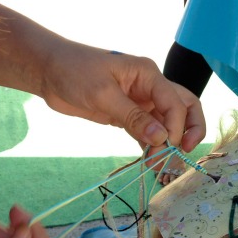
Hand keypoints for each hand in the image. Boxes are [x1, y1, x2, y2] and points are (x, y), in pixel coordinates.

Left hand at [38, 42, 205, 150]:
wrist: (48, 72)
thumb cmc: (74, 72)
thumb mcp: (103, 94)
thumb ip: (133, 117)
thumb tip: (161, 139)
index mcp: (148, 74)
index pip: (176, 102)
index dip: (176, 126)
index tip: (165, 147)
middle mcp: (149, 87)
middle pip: (184, 107)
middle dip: (190, 130)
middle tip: (184, 153)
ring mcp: (140, 102)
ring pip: (167, 122)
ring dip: (169, 143)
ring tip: (162, 166)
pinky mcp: (127, 115)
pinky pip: (147, 132)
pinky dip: (151, 146)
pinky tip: (150, 162)